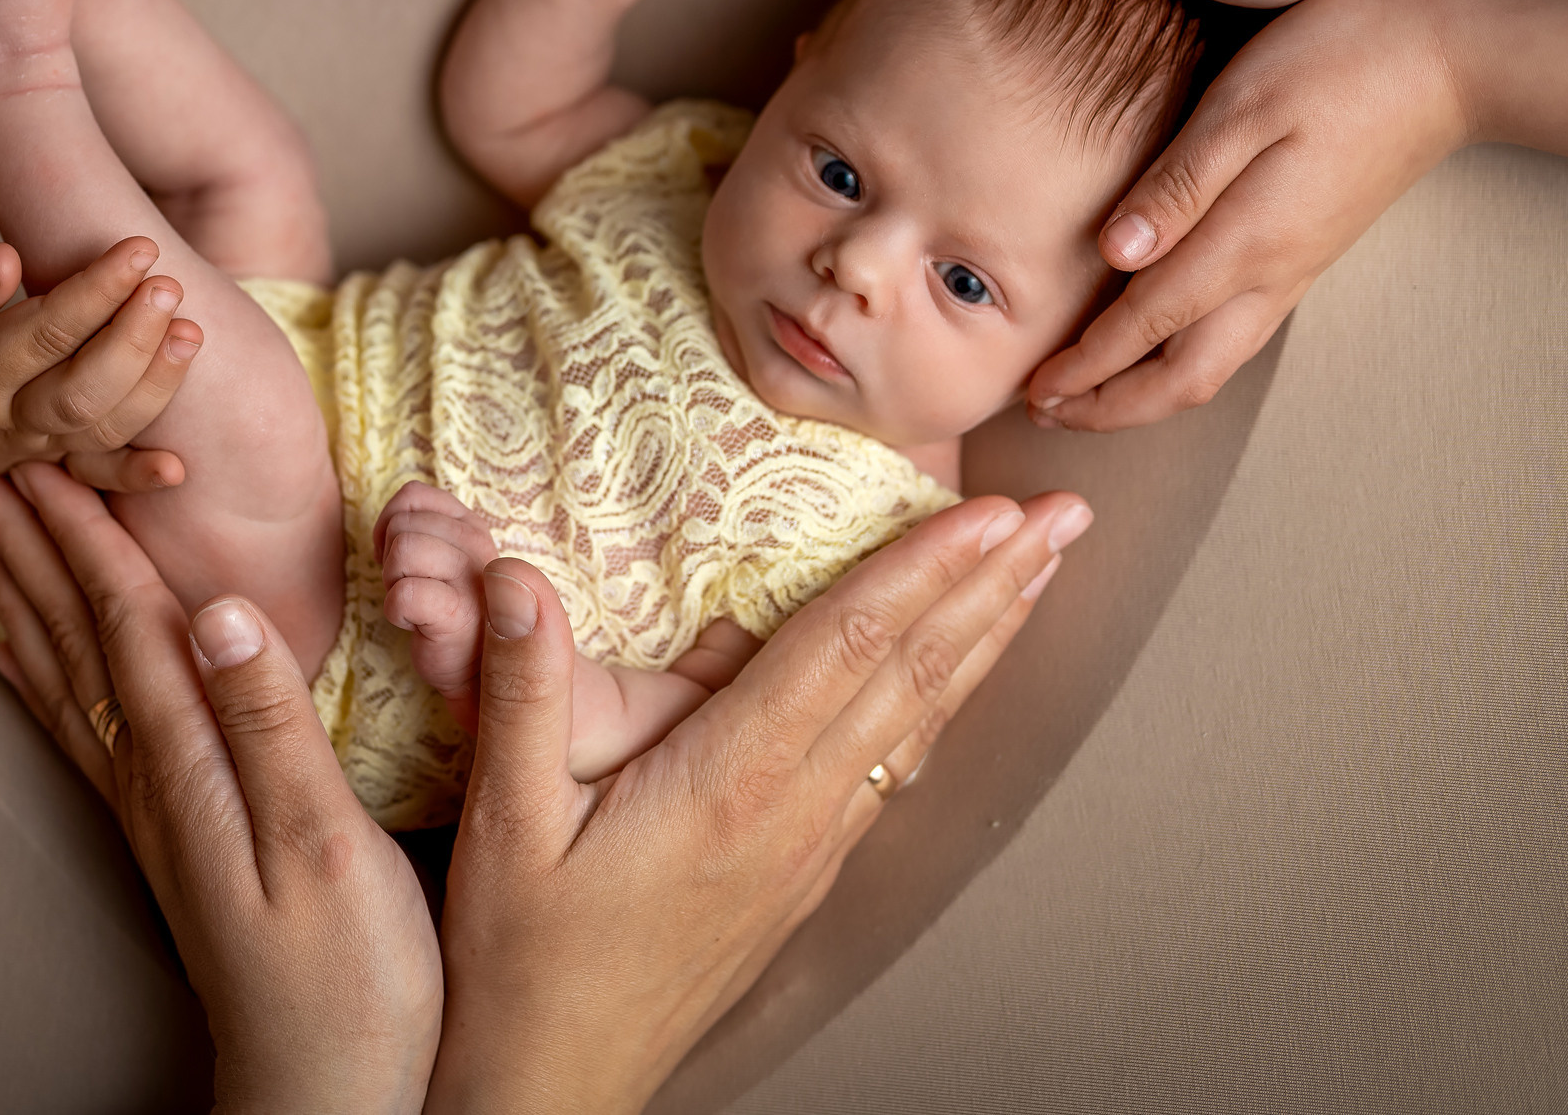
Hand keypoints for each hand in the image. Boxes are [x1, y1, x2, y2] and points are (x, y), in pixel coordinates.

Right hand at [0, 235, 199, 490]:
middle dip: (135, 337)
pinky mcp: (53, 460)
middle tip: (169, 285)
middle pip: (85, 388)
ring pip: (102, 429)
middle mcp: (11, 416)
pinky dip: (136, 475)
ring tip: (191, 332)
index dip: (98, 291)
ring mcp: (36, 445)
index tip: (139, 249)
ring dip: (154, 387)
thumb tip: (5, 259)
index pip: (46, 332)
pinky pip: (98, 475)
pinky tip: (177, 467)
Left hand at [0, 465, 441, 1114]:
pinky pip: (81, 731)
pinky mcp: (168, 837)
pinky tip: (16, 655)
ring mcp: (154, 812)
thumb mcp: (325, 845)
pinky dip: (39, 676)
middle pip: (76, 637)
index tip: (47, 447)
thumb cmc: (348, 979)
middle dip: (27, 543)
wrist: (322, 1094)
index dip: (89, 532)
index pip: (128, 621)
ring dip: (21, 594)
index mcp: (192, 766)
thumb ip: (269, 725)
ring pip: (65, 675)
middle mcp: (154, 781)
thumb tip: (221, 610)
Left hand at [372, 481, 499, 735]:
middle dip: (390, 559)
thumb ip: (420, 526)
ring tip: (414, 606)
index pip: (413, 496)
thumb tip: (389, 521)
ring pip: (402, 551)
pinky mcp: (459, 615)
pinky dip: (396, 610)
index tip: (404, 560)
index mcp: (471, 525)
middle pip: (401, 525)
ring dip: (393, 582)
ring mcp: (473, 578)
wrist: (479, 674)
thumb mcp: (440, 555)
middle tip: (413, 589)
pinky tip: (414, 625)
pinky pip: (405, 594)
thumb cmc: (450, 611)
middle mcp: (478, 544)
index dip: (391, 526)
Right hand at [425, 490, 1088, 1114]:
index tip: (987, 510)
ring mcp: (809, 848)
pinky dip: (941, 702)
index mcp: (727, 783)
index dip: (921, 568)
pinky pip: (893, 767)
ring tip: (1040, 573)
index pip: (846, 648)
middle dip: (994, 585)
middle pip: (913, 675)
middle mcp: (791, 813)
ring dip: (986, 637)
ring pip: (918, 721)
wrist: (555, 1081)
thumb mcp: (503, 819)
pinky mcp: (804, 874)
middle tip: (1064, 516)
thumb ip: (521, 689)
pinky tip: (959, 678)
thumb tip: (516, 577)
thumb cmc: (524, 962)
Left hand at [1024, 0, 1469, 430]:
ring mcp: (1293, 272)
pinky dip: (1180, 365)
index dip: (1086, 366)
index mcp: (1247, 241)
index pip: (1147, 326)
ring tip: (1084, 397)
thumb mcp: (1245, 105)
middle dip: (1111, 407)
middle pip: (1184, 379)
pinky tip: (1152, 351)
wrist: (1450, 62)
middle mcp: (1271, 274)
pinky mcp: (1305, 257)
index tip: (1035, 391)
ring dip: (1143, 394)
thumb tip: (1115, 252)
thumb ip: (1178, 184)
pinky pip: (1235, 339)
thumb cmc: (1339, 62)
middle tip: (1045, 411)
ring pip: (1212, 367)